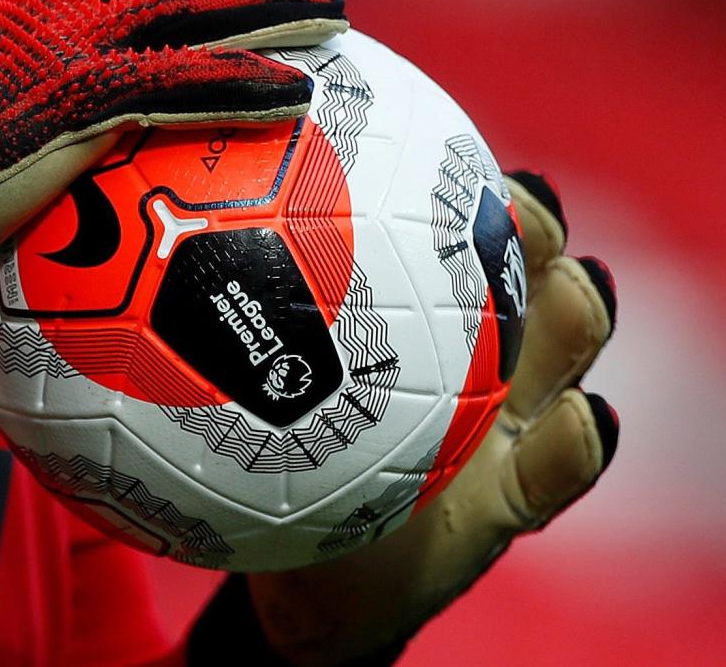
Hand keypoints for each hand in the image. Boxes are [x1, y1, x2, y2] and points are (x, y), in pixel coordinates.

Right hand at [0, 0, 345, 443]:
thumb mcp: (6, 128)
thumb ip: (65, 115)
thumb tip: (120, 146)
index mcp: (42, 9)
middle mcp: (54, 11)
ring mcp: (61, 50)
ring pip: (187, 15)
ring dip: (269, 13)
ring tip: (332, 19)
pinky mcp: (66, 102)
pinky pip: (173, 86)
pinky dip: (239, 86)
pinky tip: (293, 94)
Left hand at [244, 171, 619, 665]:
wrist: (309, 571)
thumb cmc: (274, 457)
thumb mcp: (240, 373)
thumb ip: (220, 295)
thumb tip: (147, 186)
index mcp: (421, 312)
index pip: (456, 227)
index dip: (466, 182)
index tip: (445, 154)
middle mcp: (475, 352)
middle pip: (526, 262)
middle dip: (536, 227)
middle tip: (510, 200)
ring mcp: (506, 422)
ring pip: (568, 344)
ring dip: (576, 312)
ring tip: (566, 285)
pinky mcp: (515, 500)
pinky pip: (564, 467)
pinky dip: (579, 442)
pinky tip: (576, 420)